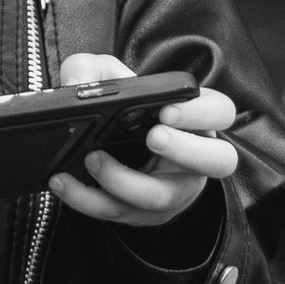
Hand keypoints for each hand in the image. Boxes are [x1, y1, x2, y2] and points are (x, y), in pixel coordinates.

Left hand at [47, 50, 239, 229]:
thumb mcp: (107, 79)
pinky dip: (88, 198)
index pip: (221, 111)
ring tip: (92, 159)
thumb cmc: (122, 110)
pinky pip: (121, 213)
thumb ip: (91, 69)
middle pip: (218, 161)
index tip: (169, 109)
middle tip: (152, 137)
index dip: (203, 112)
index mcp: (197, 119)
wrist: (105, 146)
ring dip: (125, 180)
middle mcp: (196, 159)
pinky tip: (63, 181)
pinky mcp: (144, 214)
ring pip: (163, 197)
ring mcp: (174, 191)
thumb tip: (76, 83)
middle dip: (186, 150)